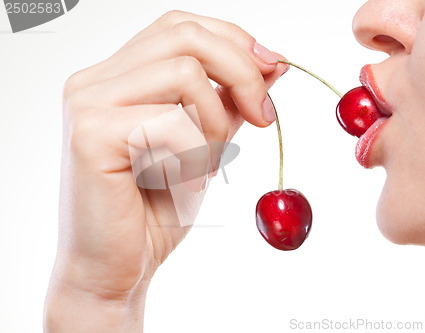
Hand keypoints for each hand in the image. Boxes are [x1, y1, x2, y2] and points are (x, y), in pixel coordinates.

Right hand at [44, 10, 287, 331]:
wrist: (116, 268)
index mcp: (118, 76)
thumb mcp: (206, 143)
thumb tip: (273, 62)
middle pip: (185, 35)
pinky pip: (171, 121)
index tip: (273, 69)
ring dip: (215, 123)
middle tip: (265, 118)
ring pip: (184, 73)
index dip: (233, 40)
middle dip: (241, 72)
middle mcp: (95, 81)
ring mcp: (87, 103)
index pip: (180, 27)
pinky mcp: (90, 134)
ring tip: (207, 165)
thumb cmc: (156, 207)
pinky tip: (184, 182)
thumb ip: (230, 101)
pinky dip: (195, 153)